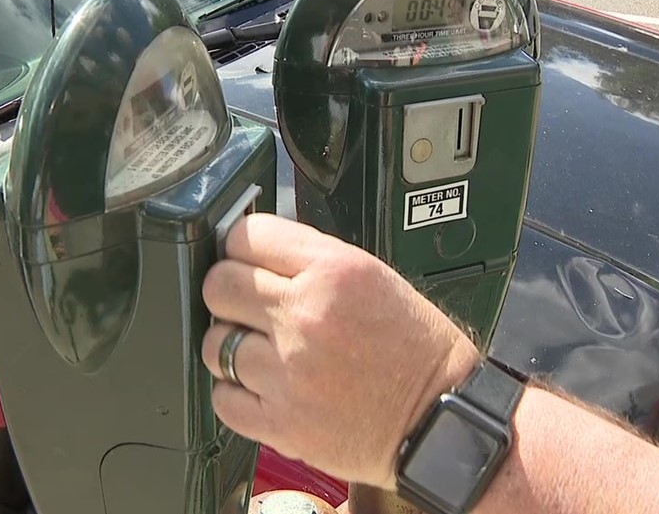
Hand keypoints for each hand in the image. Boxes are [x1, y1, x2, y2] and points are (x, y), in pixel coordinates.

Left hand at [201, 213, 478, 488]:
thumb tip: (252, 253)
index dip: (239, 248)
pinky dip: (236, 394)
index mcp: (333, 270)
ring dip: (231, 348)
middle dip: (228, 295)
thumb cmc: (415, 349)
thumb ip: (310, 260)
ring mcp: (289, 371)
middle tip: (248, 309)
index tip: (245, 261)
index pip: (244, 237)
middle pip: (218, 286)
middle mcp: (306, 316)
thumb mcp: (373, 277)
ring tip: (263, 355)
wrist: (443, 418)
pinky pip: (223, 397)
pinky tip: (265, 389)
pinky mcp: (281, 422)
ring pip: (214, 344)